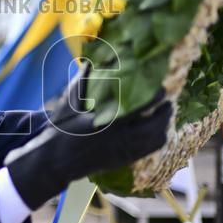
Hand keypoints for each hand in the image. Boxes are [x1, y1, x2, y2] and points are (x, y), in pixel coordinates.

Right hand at [5, 67, 172, 209]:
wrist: (54, 161)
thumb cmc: (60, 129)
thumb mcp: (68, 103)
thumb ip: (81, 81)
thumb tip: (89, 61)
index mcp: (106, 121)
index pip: (140, 107)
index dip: (155, 97)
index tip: (161, 88)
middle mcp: (118, 138)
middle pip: (154, 125)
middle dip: (165, 112)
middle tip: (168, 100)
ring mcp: (122, 152)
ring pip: (155, 139)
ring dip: (164, 125)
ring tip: (165, 113)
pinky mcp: (123, 161)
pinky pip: (149, 151)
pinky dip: (158, 138)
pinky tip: (158, 130)